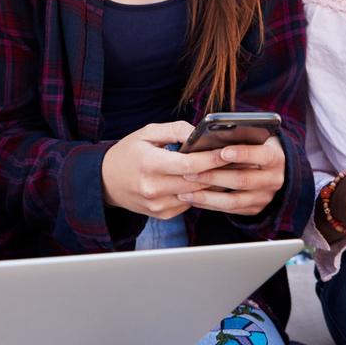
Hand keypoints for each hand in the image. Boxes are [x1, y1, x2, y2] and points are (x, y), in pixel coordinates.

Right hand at [101, 121, 253, 218]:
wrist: (105, 182)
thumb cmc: (128, 153)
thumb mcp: (146, 133)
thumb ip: (174, 130)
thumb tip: (199, 132)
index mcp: (149, 164)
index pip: (190, 165)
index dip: (212, 159)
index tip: (229, 151)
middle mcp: (153, 188)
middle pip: (197, 182)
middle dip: (220, 171)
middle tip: (240, 160)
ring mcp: (158, 205)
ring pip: (196, 196)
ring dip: (214, 184)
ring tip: (231, 170)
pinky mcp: (162, 214)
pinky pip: (189, 204)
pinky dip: (200, 192)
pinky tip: (210, 181)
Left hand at [175, 136, 286, 215]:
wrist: (272, 168)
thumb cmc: (255, 145)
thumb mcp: (255, 138)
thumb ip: (240, 137)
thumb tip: (212, 137)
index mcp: (275, 158)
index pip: (262, 155)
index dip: (243, 154)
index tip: (222, 151)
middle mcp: (273, 180)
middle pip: (242, 180)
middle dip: (214, 176)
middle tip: (189, 172)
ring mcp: (264, 198)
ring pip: (233, 200)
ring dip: (207, 196)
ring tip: (184, 191)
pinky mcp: (254, 209)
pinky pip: (229, 209)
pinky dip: (209, 204)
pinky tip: (191, 198)